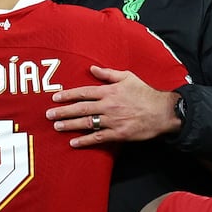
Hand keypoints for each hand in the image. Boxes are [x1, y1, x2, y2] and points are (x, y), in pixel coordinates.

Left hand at [46, 65, 180, 147]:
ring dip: (70, 125)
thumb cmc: (146, 93)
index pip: (84, 92)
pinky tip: (73, 143)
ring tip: (56, 127)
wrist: (163, 112)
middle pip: (81, 108)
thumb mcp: (128, 77)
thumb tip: (92, 68)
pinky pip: (98, 138)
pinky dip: (85, 141)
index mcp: (109, 91)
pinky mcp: (118, 134)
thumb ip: (108, 73)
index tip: (55, 98)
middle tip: (48, 114)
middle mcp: (108, 106)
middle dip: (63, 111)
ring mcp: (112, 121)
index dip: (68, 95)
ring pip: (86, 123)